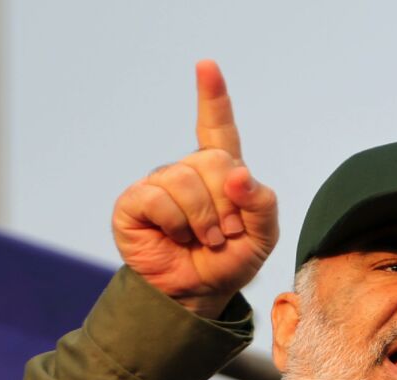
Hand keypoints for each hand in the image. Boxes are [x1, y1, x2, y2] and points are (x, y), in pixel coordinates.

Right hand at [112, 60, 278, 317]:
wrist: (195, 296)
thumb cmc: (228, 263)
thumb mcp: (262, 236)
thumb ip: (263, 203)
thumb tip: (238, 176)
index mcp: (220, 173)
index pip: (216, 127)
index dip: (212, 96)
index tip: (206, 66)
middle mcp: (187, 172)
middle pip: (212, 161)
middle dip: (227, 203)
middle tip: (224, 233)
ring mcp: (159, 185)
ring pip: (185, 179)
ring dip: (203, 218)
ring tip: (203, 240)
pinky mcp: (134, 202)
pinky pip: (158, 197)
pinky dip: (175, 222)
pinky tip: (176, 237)